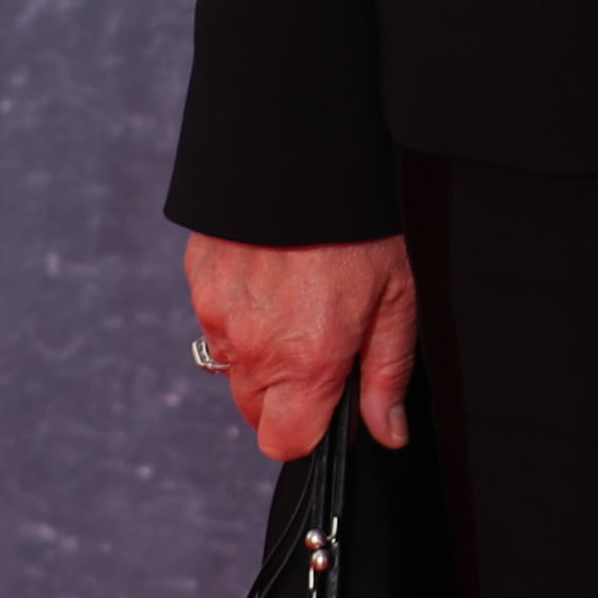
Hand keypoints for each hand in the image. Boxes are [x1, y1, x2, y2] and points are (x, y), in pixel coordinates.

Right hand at [182, 232, 416, 462]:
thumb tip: (387, 432)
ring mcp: (218, 317)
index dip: (310, 430)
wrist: (304, 155)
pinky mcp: (200, 286)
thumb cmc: (361, 227)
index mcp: (306, 360)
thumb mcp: (398, 298)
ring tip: (301, 299)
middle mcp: (253, 349)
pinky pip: (218, 324)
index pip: (284, 442)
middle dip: (289, 391)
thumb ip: (387, 374)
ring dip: (264, 352)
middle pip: (259, 409)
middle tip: (325, 338)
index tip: (332, 401)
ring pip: (236, 367)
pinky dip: (243, 314)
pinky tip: (275, 276)